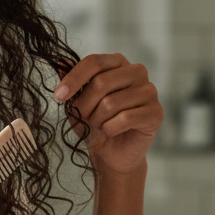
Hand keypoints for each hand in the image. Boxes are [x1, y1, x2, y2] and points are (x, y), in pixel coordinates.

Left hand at [54, 53, 163, 175]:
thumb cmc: (93, 123)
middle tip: (84, 118)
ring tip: (99, 125)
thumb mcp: (75, 102)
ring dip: (97, 119)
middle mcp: (137, 72)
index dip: (74, 79)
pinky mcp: (156, 112)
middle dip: (84, 105)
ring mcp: (150, 91)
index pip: (94, 62)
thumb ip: (70, 81)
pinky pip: (126, 118)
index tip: (58, 96)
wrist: (109, 153)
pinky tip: (111, 131)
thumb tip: (60, 62)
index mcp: (118, 62)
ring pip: (111, 103)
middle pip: (101, 82)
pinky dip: (110, 129)